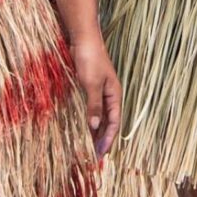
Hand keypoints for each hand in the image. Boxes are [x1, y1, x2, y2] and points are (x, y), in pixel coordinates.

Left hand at [72, 33, 121, 157]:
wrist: (83, 39)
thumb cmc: (89, 59)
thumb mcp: (91, 84)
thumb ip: (93, 106)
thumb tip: (95, 127)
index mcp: (115, 96)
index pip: (114, 123)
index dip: (108, 139)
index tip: (101, 154)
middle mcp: (109, 96)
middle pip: (108, 123)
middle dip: (103, 139)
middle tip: (94, 157)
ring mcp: (99, 93)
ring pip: (99, 118)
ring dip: (95, 132)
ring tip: (88, 147)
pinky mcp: (89, 89)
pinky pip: (91, 110)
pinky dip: (88, 120)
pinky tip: (82, 128)